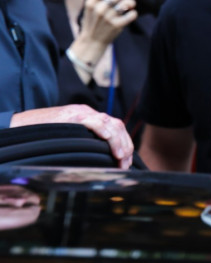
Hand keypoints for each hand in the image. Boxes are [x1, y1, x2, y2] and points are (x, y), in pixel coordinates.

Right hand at [10, 105, 133, 168]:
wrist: (19, 126)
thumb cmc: (41, 136)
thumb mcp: (67, 138)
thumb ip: (83, 143)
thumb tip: (99, 162)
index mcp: (88, 117)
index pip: (115, 127)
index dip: (124, 143)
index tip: (126, 161)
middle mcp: (88, 112)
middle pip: (117, 125)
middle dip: (125, 145)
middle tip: (125, 164)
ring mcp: (80, 113)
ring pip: (110, 123)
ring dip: (119, 142)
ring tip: (121, 158)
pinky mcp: (72, 116)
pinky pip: (94, 121)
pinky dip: (105, 132)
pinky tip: (110, 143)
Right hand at [79, 0, 137, 46]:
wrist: (92, 40)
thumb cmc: (93, 19)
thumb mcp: (90, 4)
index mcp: (91, 2)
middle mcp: (99, 9)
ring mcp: (108, 18)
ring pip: (126, 3)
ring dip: (131, 2)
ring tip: (129, 4)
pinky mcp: (117, 26)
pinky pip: (131, 15)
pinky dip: (133, 12)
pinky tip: (130, 13)